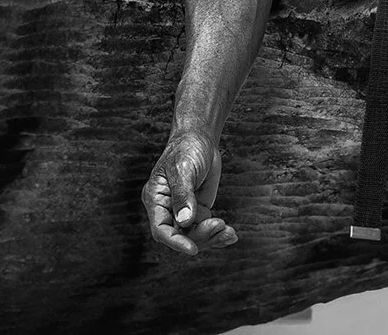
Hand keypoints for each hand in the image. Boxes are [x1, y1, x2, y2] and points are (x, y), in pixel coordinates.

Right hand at [142, 128, 237, 254]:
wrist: (200, 139)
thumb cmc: (186, 150)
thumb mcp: (184, 170)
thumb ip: (183, 195)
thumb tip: (185, 221)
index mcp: (155, 199)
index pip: (161, 229)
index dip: (175, 242)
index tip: (193, 249)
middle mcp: (167, 209)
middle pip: (181, 235)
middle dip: (201, 236)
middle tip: (221, 225)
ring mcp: (183, 211)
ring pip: (195, 235)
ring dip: (212, 237)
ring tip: (230, 233)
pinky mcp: (198, 210)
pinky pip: (205, 227)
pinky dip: (218, 233)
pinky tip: (231, 235)